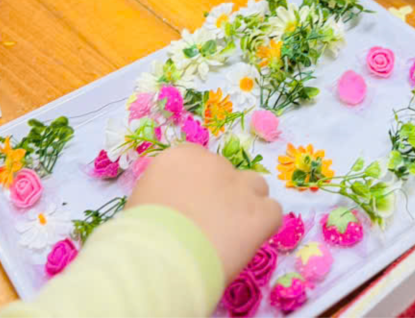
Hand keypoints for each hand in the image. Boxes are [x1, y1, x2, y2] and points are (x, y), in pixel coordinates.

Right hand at [128, 143, 281, 283]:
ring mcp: (240, 186)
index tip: (193, 211)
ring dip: (248, 206)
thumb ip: (167, 193)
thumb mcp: (145, 202)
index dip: (201, 190)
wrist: (159, 259)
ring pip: (256, 187)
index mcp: (181, 156)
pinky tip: (246, 244)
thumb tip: (178, 207)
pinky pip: (272, 213)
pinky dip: (263, 228)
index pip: (202, 165)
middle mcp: (213, 163)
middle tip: (210, 228)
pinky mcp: (260, 212)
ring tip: (232, 235)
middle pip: (228, 176)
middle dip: (223, 199)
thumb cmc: (142, 237)